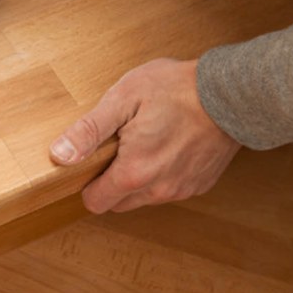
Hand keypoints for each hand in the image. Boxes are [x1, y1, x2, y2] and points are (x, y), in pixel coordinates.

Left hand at [49, 58, 241, 213]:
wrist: (233, 93)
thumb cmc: (177, 90)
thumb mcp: (123, 100)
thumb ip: (88, 131)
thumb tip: (59, 155)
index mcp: (134, 173)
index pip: (95, 202)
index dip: (87, 182)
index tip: (94, 158)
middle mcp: (158, 190)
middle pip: (117, 202)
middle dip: (110, 180)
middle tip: (119, 144)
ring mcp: (181, 190)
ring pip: (143, 197)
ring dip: (137, 178)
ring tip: (145, 140)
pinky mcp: (199, 185)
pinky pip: (168, 188)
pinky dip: (162, 174)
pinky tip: (168, 144)